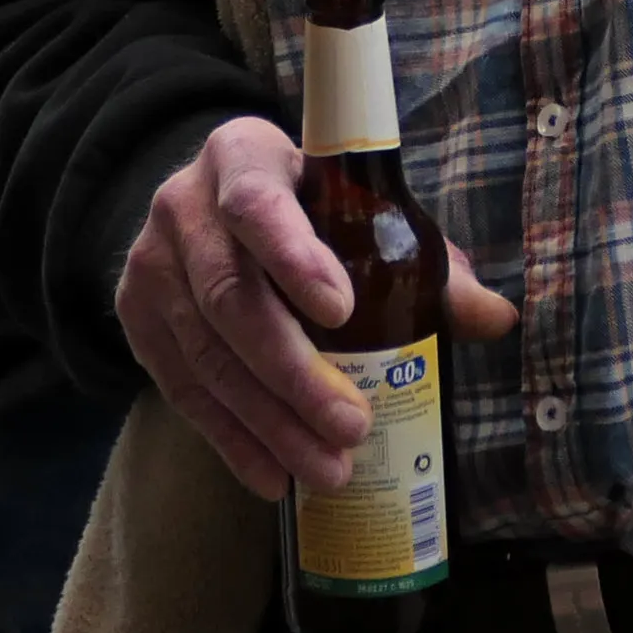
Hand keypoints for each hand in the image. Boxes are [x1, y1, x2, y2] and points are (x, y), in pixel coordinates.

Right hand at [115, 116, 516, 497]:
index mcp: (243, 157)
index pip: (257, 203)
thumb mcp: (356, 213)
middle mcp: (183, 205)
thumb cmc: (305, 210)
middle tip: (351, 426)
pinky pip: (181, 389)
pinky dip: (230, 438)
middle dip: (293, 372)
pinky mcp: (135, 318)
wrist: (208, 209)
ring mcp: (151, 265)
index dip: (294, 257)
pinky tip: (272, 476)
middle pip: (230, 296)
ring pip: (206, 354)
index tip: (342, 311)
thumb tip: (496, 318)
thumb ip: (423, 261)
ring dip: (268, 421)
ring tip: (326, 469)